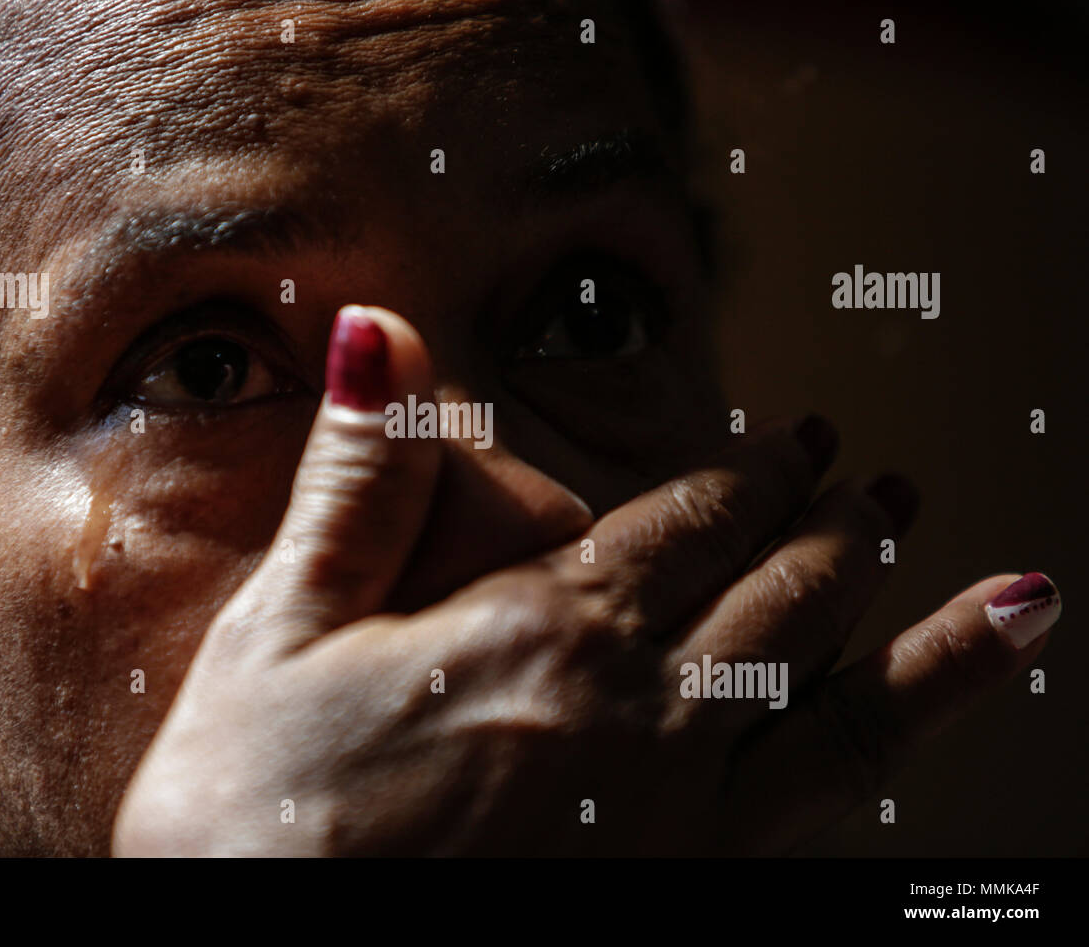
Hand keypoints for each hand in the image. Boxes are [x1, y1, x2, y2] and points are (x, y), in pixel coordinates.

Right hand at [112, 306, 1056, 854]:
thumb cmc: (256, 820)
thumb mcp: (278, 635)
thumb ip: (354, 482)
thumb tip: (378, 333)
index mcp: (542, 630)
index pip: (684, 522)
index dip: (750, 473)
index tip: (795, 440)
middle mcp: (634, 710)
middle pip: (772, 591)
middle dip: (830, 525)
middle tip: (870, 481)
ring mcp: (678, 809)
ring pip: (830, 686)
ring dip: (897, 609)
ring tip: (964, 561)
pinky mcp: (691, 887)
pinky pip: (836, 791)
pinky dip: (918, 723)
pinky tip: (964, 693)